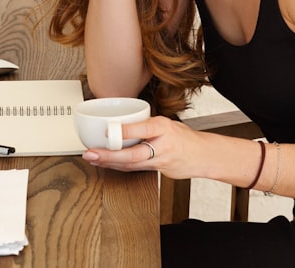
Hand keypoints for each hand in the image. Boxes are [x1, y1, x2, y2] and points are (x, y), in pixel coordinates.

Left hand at [81, 115, 197, 179]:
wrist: (204, 155)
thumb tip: (120, 124)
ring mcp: (162, 160)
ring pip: (132, 165)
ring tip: (93, 159)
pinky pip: (137, 169)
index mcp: (164, 127)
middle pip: (133, 154)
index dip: (124, 132)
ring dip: (110, 163)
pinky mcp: (160, 171)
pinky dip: (121, 167)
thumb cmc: (184, 137)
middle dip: (109, 155)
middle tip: (91, 153)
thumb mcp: (167, 124)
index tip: (106, 131)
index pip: (143, 129)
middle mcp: (163, 144)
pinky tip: (108, 164)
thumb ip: (146, 125)